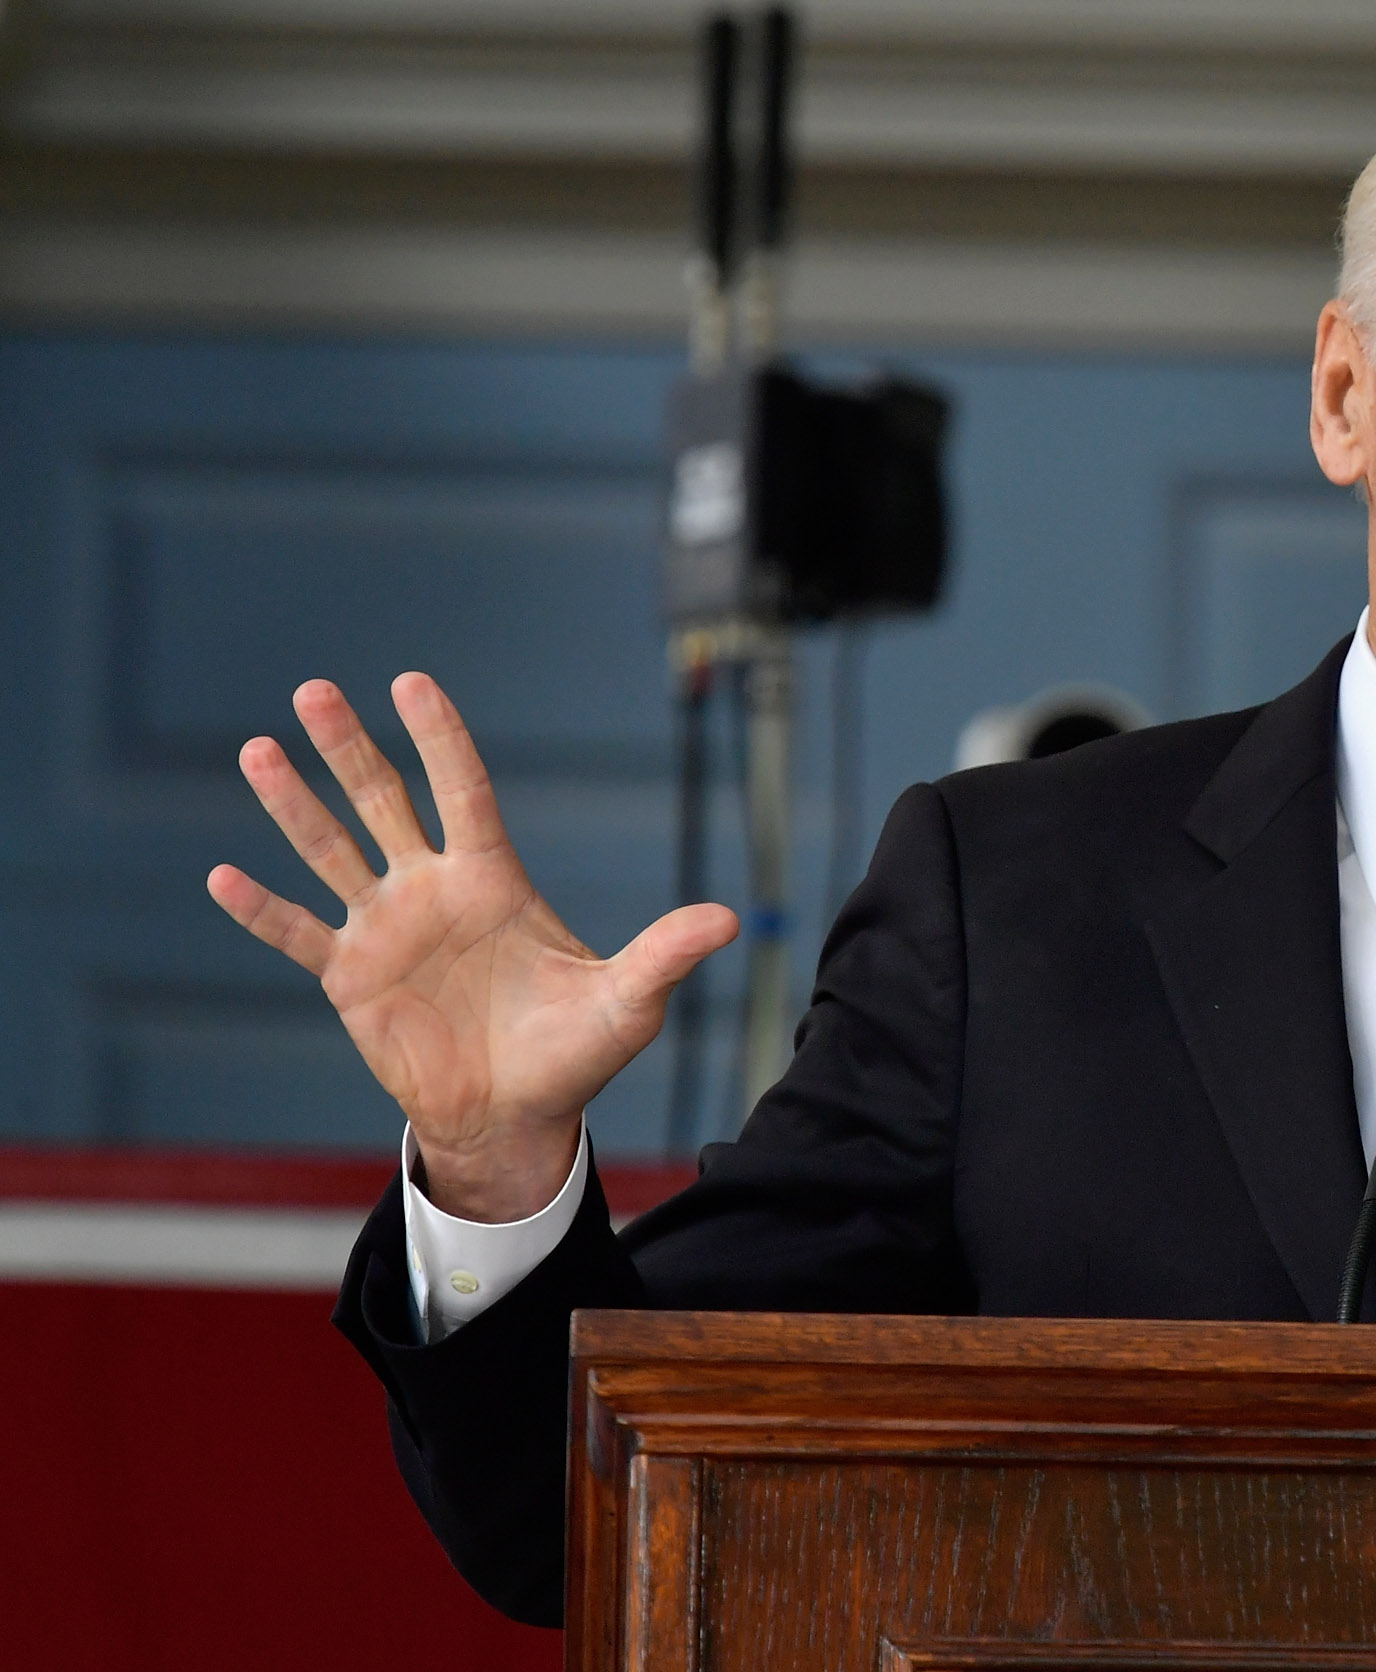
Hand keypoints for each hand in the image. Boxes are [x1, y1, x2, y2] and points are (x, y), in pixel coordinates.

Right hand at [205, 674, 735, 1221]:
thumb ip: (665, 955)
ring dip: (294, 805)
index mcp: (494, 880)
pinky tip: (222, 876)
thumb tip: (731, 921)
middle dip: (350, 748)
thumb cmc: (575, 1052)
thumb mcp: (627, 1003)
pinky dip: (262, 910)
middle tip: (316, 690)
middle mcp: (433, 890)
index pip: (464, 790)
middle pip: (384, 802)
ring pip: (331, 852)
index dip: (439, 737)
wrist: (517, 1115)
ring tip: (258, 750)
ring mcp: (387, 930)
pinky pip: (299, 935)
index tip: (411, 681)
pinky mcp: (352, 980)